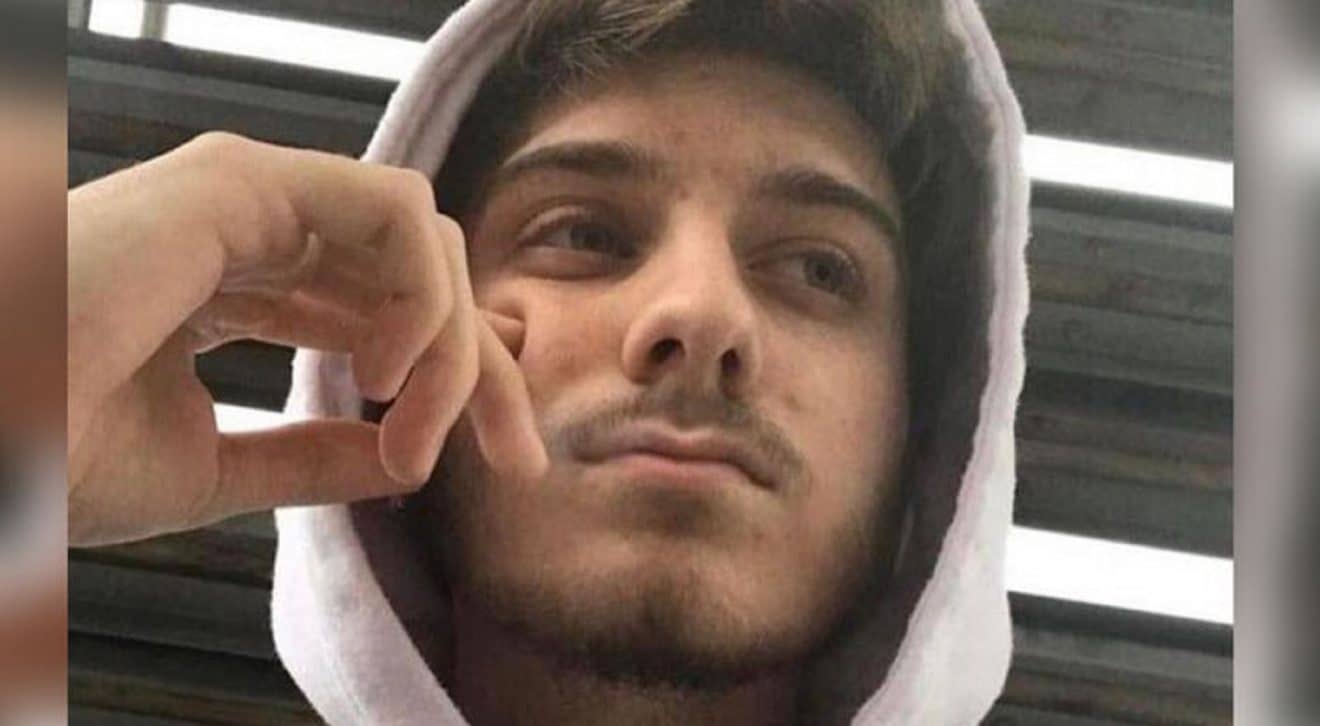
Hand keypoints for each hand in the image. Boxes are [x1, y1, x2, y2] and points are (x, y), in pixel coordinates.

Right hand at [68, 132, 546, 545]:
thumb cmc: (50, 453)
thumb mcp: (213, 469)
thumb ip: (313, 457)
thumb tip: (404, 460)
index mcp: (242, 287)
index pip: (386, 315)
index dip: (460, 382)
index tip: (506, 458)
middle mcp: (254, 233)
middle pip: (425, 276)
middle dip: (486, 365)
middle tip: (516, 456)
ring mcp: (248, 198)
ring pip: (423, 244)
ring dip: (450, 343)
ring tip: (412, 427)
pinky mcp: (239, 180)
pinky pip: (394, 213)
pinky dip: (419, 293)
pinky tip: (381, 372)